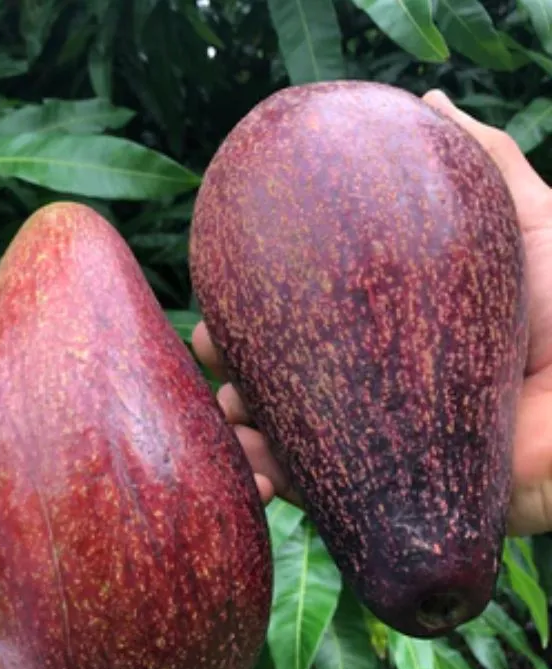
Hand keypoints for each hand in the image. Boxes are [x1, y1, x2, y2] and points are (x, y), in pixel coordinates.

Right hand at [193, 89, 551, 537]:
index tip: (223, 298)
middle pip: (276, 380)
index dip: (253, 312)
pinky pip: (315, 498)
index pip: (299, 321)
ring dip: (243, 429)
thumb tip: (427, 101)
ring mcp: (369, 444)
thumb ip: (481, 162)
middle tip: (216, 354)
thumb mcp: (525, 223)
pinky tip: (265, 478)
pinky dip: (276, 487)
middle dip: (233, 371)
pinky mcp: (380, 495)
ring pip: (283, 438)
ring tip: (233, 415)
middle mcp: (366, 386)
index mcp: (380, 329)